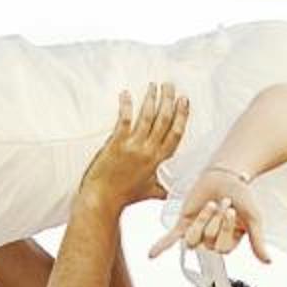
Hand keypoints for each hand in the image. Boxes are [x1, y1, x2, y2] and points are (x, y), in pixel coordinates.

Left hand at [77, 83, 189, 213]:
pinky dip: (126, 106)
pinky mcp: (116, 144)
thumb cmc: (124, 197)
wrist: (103, 200)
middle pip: (163, 121)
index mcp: (158, 161)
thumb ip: (162, 190)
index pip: (175, 135)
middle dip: (168, 101)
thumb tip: (172, 193)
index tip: (184, 101)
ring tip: (153, 85)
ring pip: (147, 118)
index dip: (181, 116)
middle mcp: (148, 152)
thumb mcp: (149, 193)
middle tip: (170, 85)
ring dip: (151, 99)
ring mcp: (132, 147)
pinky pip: (124, 121)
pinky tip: (126, 94)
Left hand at [147, 155, 272, 263]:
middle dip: (215, 221)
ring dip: (201, 220)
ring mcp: (196, 232)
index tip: (232, 211)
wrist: (227, 175)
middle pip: (207, 244)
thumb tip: (268, 261)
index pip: (223, 249)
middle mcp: (211, 241)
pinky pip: (171, 239)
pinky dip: (161, 246)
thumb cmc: (242, 196)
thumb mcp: (253, 219)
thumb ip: (257, 241)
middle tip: (222, 202)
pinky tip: (151, 255)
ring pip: (192, 239)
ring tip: (210, 204)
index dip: (226, 229)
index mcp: (228, 243)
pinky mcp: (183, 223)